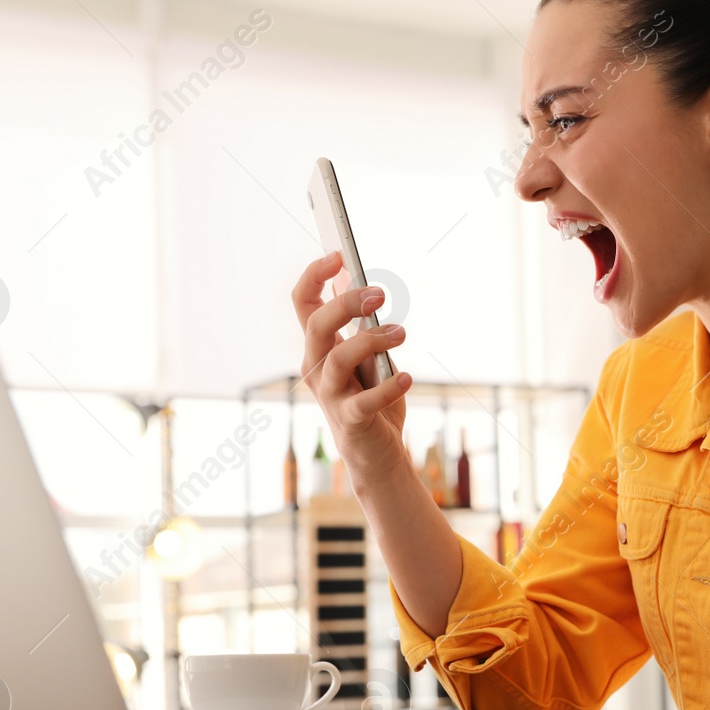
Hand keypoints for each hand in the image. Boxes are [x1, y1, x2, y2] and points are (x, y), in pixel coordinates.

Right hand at [293, 250, 411, 476]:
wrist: (377, 455)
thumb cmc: (372, 399)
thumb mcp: (367, 356)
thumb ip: (360, 326)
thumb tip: (357, 283)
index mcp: (318, 348)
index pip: (302, 303)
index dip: (313, 275)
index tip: (338, 254)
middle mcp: (316, 369)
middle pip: (317, 325)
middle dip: (346, 303)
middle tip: (380, 295)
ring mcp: (330, 396)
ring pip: (339, 358)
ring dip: (372, 340)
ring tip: (402, 334)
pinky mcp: (351, 421)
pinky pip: (365, 401)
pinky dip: (388, 388)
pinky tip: (407, 379)